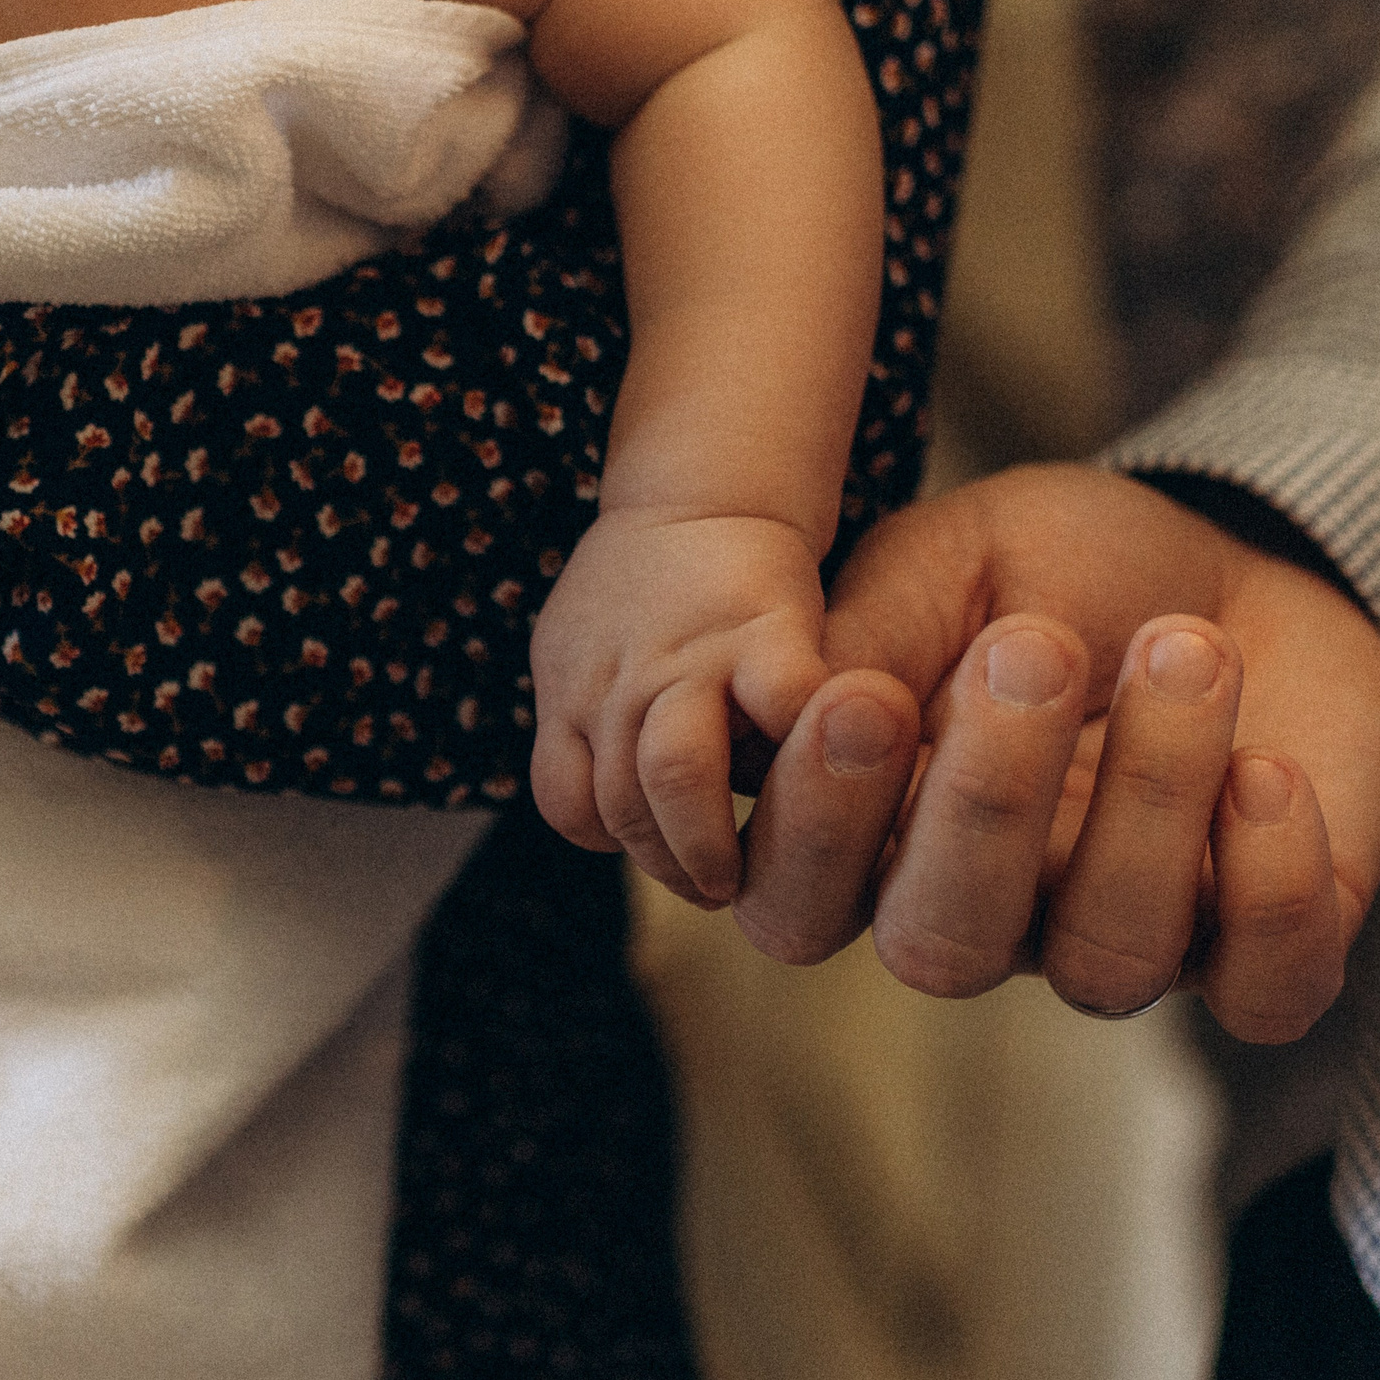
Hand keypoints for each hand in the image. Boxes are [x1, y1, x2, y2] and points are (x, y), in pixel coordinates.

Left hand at [531, 506, 829, 904]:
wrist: (703, 494)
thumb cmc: (649, 591)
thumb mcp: (579, 656)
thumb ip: (582, 731)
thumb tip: (614, 826)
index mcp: (571, 694)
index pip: (570, 805)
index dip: (618, 844)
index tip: (665, 852)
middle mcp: (619, 683)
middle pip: (622, 806)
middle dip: (672, 865)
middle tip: (717, 885)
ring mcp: (688, 659)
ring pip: (675, 777)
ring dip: (711, 843)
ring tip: (743, 871)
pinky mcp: (766, 633)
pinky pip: (780, 714)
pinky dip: (800, 759)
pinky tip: (809, 780)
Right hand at [728, 464, 1379, 1042]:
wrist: (1235, 563)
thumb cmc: (1061, 571)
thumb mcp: (947, 563)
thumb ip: (867, 634)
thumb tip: (789, 702)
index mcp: (876, 839)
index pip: (797, 904)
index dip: (817, 829)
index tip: (866, 698)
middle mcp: (983, 917)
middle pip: (943, 949)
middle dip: (986, 804)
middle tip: (1036, 645)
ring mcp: (1119, 942)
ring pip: (1108, 962)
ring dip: (1151, 798)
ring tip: (1187, 647)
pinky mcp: (1262, 952)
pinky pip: (1264, 993)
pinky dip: (1274, 887)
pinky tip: (1269, 770)